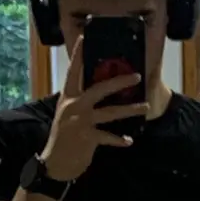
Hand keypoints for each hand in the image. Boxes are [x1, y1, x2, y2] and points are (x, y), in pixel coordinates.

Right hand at [41, 35, 148, 180]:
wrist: (54, 163)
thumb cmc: (63, 139)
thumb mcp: (67, 115)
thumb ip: (79, 102)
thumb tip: (98, 91)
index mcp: (68, 97)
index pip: (73, 71)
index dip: (79, 54)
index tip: (86, 37)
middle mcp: (74, 106)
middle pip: (100, 88)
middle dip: (120, 82)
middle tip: (137, 76)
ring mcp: (80, 121)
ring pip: (110, 112)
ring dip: (130, 109)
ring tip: (145, 106)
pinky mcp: (87, 138)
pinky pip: (108, 136)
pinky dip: (120, 139)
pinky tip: (129, 140)